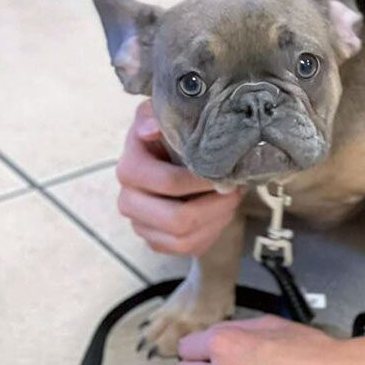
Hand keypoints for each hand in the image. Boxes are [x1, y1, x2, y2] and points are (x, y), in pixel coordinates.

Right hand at [115, 99, 245, 255]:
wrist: (169, 157)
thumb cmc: (169, 136)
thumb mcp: (163, 118)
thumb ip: (153, 117)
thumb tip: (151, 129)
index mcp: (130, 169)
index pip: (169, 183)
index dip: (204, 181)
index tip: (226, 171)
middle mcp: (128, 201)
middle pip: (178, 219)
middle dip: (216, 205)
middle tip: (235, 189)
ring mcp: (141, 225)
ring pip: (185, 238)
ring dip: (217, 219)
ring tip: (231, 200)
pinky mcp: (156, 241)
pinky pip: (187, 248)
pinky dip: (211, 233)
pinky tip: (220, 213)